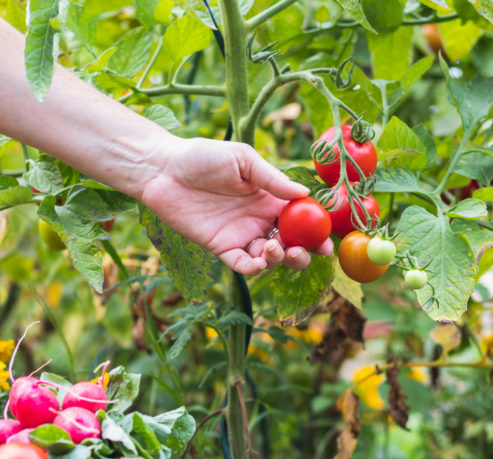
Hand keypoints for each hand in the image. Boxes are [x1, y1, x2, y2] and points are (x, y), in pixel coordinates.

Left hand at [141, 138, 332, 275]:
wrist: (165, 170)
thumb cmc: (204, 157)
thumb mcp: (243, 160)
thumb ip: (272, 179)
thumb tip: (304, 194)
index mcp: (270, 198)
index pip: (301, 219)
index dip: (316, 232)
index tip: (327, 241)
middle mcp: (259, 220)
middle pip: (290, 244)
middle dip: (302, 253)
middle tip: (303, 251)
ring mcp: (241, 236)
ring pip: (269, 258)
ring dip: (278, 259)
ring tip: (274, 248)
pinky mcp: (221, 248)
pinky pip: (242, 265)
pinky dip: (254, 268)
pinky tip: (260, 261)